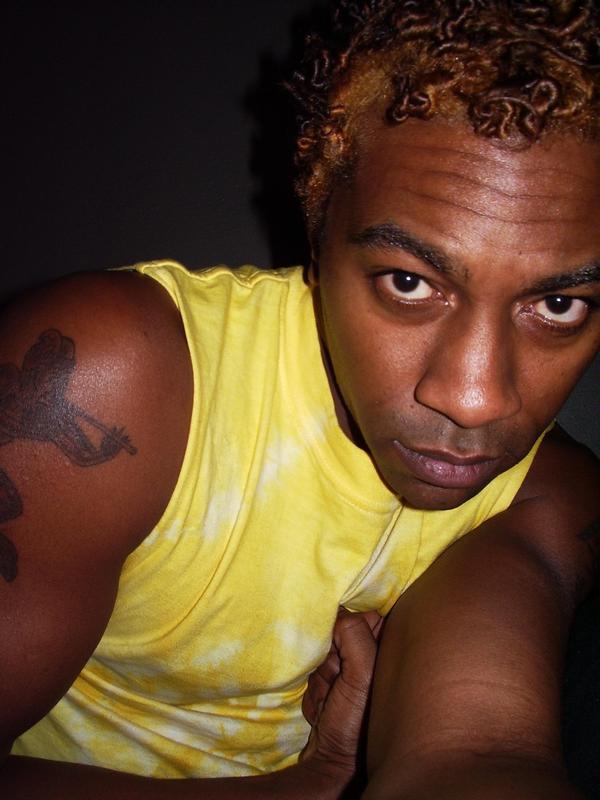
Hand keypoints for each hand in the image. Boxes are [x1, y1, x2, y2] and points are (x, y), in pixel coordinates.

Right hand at [300, 608, 382, 792]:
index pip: (361, 616)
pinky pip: (314, 675)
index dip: (346, 628)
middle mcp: (372, 661)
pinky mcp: (334, 690)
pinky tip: (324, 709)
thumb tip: (338, 611)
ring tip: (331, 701)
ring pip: (323, 655)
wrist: (333, 766)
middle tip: (337, 681)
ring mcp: (352, 676)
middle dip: (330, 658)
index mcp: (387, 651)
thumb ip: (353, 636)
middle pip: (337, 635)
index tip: (342, 647)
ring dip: (321, 677)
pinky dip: (314, 691)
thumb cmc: (354, 723)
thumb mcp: (360, 676)